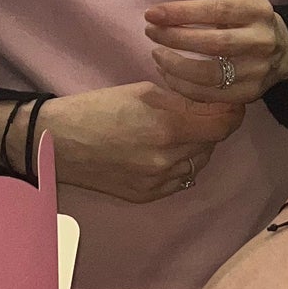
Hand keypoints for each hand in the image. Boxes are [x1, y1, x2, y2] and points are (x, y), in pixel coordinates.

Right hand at [34, 81, 243, 201]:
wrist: (56, 142)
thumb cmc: (97, 109)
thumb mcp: (145, 92)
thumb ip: (184, 101)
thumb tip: (214, 104)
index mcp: (169, 127)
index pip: (224, 124)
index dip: (231, 112)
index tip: (228, 104)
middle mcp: (168, 159)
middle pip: (212, 143)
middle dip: (209, 127)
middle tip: (195, 113)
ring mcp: (158, 182)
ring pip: (198, 162)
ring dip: (195, 147)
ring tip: (173, 132)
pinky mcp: (148, 196)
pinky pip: (180, 179)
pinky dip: (178, 165)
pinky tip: (159, 151)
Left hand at [145, 0, 287, 104]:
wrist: (283, 51)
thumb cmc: (247, 16)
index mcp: (257, 10)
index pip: (218, 10)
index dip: (182, 12)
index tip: (152, 14)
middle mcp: (261, 41)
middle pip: (214, 43)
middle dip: (176, 38)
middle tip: (151, 31)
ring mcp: (257, 71)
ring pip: (211, 74)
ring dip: (176, 66)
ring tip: (157, 54)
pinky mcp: (249, 94)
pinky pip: (210, 95)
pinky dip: (183, 86)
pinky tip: (168, 73)